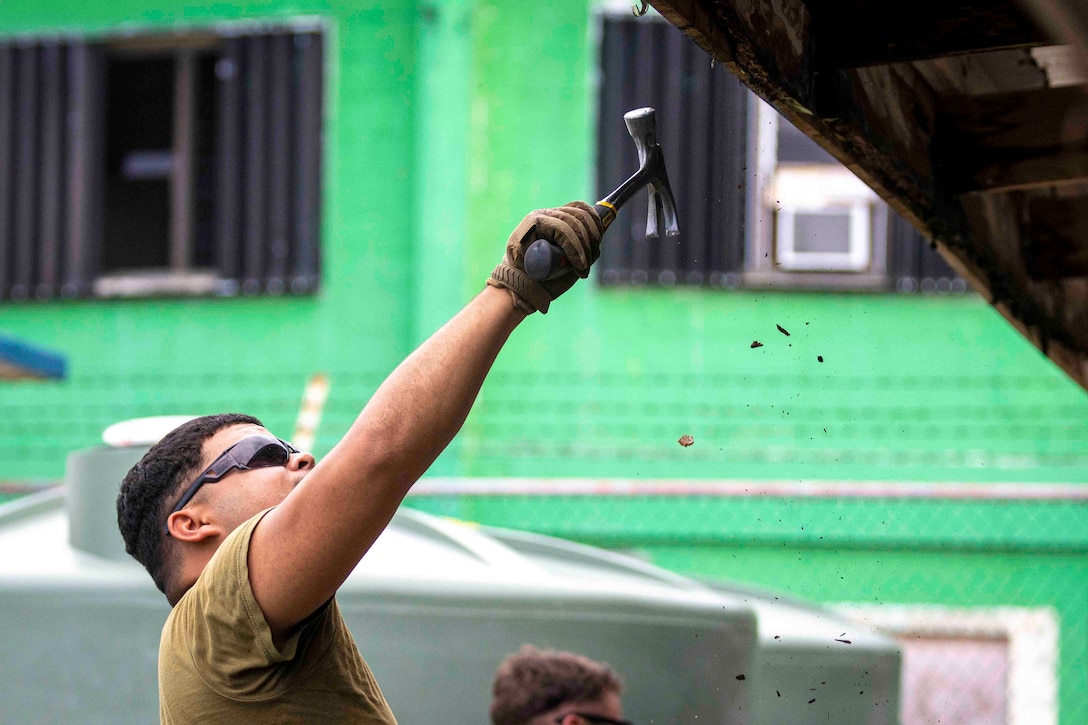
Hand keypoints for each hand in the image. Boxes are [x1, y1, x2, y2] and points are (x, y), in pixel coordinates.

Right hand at [486, 201, 603, 313]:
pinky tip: (578, 264)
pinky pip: (562, 230)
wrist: (519, 290)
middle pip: (579, 214)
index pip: (580, 209)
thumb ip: (580, 247)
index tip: (598, 241)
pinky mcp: (533, 224)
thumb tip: (599, 237)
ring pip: (572, 222)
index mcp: (555, 218)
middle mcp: (547, 214)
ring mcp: (539, 217)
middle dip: (592, 237)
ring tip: (583, 267)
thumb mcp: (568, 260)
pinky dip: (574, 248)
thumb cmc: (544, 278)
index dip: (595, 221)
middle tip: (591, 259)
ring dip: (584, 247)